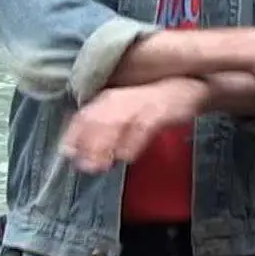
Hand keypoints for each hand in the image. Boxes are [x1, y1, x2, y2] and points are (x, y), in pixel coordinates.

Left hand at [59, 77, 208, 173]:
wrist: (186, 89)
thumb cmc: (151, 104)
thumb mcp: (124, 112)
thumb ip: (103, 126)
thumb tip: (79, 148)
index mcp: (108, 98)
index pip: (82, 115)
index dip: (72, 136)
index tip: (67, 154)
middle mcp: (119, 98)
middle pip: (95, 120)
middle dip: (86, 145)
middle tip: (84, 167)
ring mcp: (138, 104)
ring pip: (114, 124)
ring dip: (104, 147)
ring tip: (99, 167)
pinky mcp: (157, 112)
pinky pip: (140, 129)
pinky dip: (131, 145)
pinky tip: (126, 157)